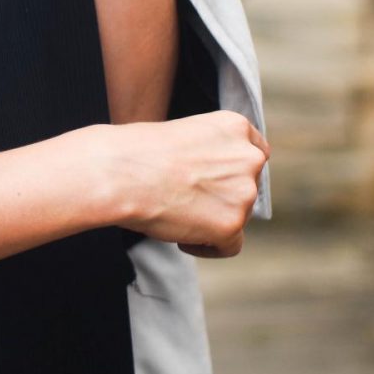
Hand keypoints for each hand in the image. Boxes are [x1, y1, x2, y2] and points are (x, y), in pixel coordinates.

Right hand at [92, 110, 269, 257]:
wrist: (119, 173)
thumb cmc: (136, 152)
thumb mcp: (183, 134)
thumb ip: (210, 152)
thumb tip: (212, 181)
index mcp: (235, 126)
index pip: (255, 154)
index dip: (234, 172)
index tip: (214, 183)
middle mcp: (248, 158)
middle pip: (247, 188)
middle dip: (221, 197)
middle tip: (185, 200)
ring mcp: (243, 192)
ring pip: (237, 217)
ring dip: (211, 220)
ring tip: (175, 214)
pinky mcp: (230, 225)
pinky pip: (230, 246)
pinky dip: (208, 247)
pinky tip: (182, 237)